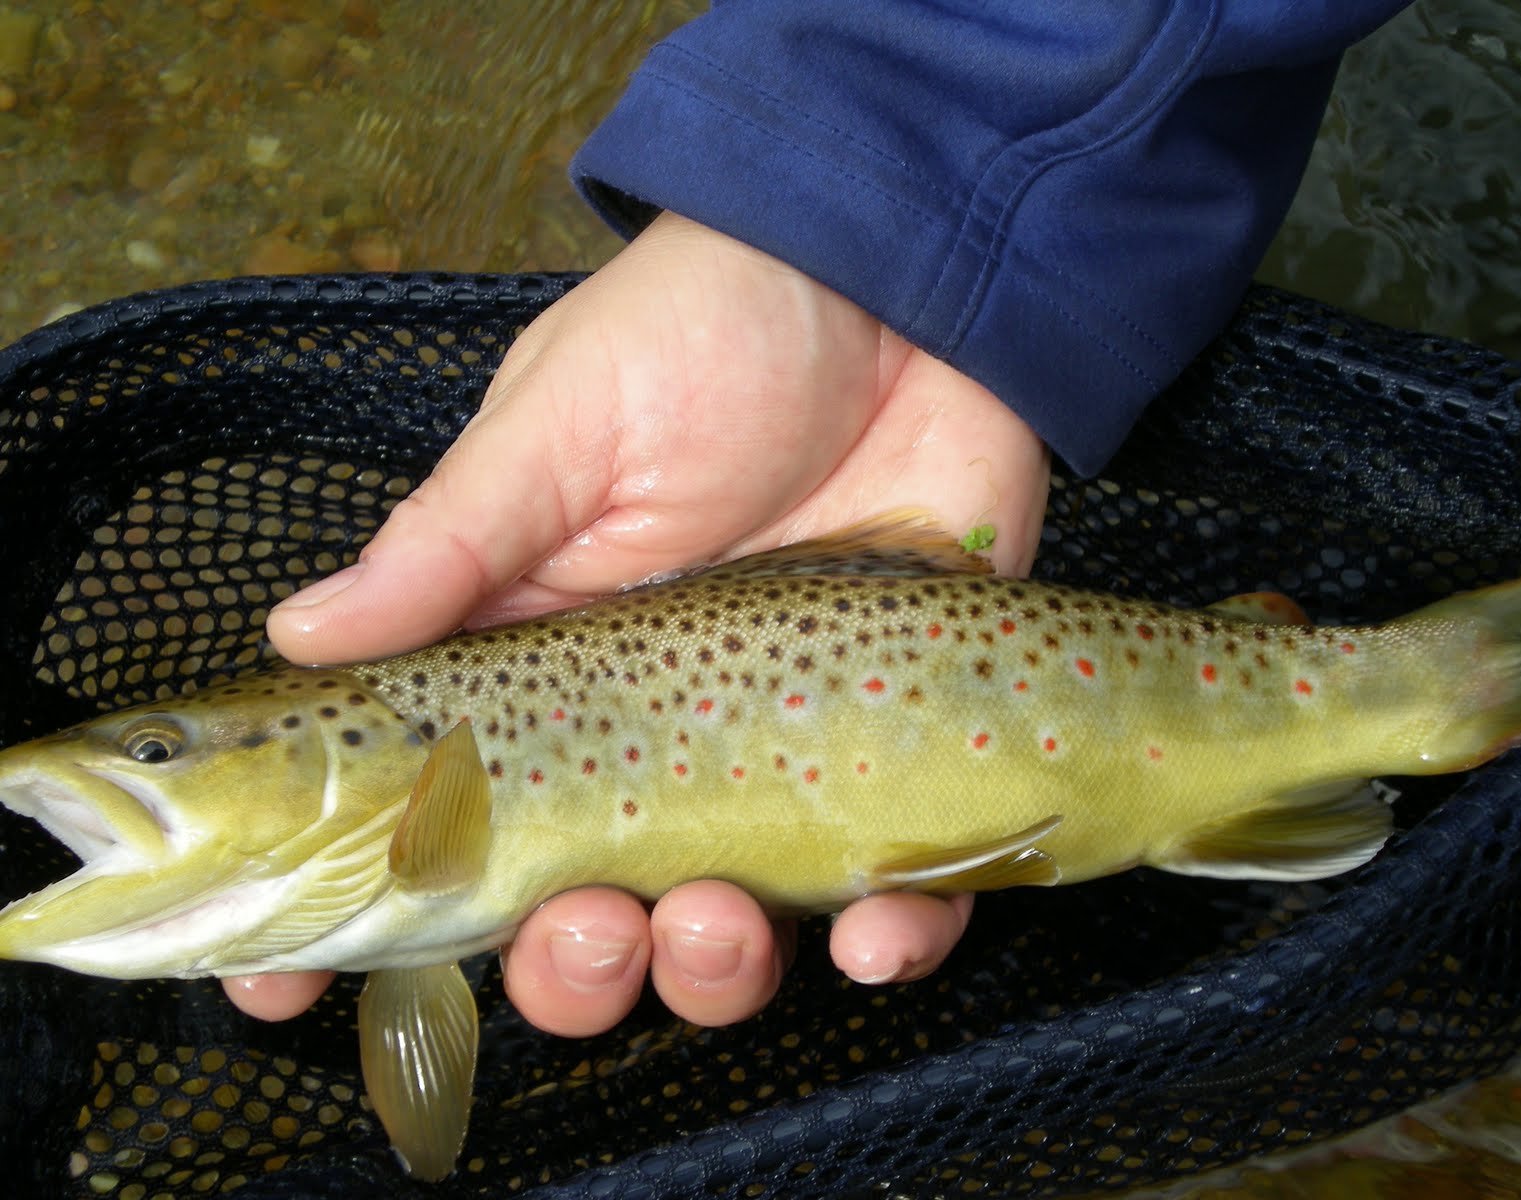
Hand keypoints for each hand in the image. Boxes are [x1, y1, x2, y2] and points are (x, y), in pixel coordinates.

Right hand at [222, 212, 1050, 1033]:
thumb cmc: (706, 335)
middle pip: (576, 914)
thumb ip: (449, 545)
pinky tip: (879, 935)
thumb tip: (301, 640)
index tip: (292, 995)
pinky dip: (892, 940)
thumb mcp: (560, 427)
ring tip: (714, 920)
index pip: (429, 816)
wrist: (899, 291)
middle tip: (583, 930)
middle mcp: (642, 737)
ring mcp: (771, 755)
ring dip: (707, 973)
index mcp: (531, 669)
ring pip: (723, 936)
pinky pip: (897, 895)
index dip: (360, 917)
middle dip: (567, 968)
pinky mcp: (896, 749)